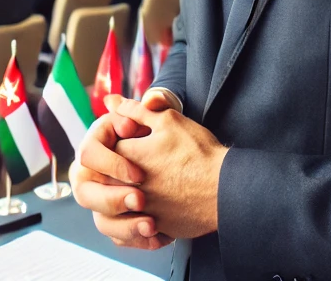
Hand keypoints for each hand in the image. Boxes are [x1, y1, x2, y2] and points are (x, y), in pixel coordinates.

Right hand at [69, 93, 174, 250]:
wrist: (180, 161)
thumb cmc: (161, 132)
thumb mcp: (159, 116)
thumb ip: (148, 105)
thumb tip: (130, 103)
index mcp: (96, 146)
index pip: (88, 154)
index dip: (112, 165)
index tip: (139, 174)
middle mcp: (91, 175)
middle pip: (85, 194)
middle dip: (113, 199)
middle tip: (141, 200)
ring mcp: (103, 201)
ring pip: (101, 222)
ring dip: (126, 227)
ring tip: (152, 226)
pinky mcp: (118, 222)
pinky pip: (120, 239)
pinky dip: (139, 241)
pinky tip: (161, 236)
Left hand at [112, 97, 227, 239]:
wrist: (225, 188)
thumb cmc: (198, 151)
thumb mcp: (167, 120)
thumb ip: (135, 110)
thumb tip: (110, 100)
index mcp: (128, 156)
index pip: (105, 148)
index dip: (118, 141)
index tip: (134, 140)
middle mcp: (129, 186)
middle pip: (107, 178)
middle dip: (117, 169)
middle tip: (141, 164)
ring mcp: (141, 210)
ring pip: (118, 206)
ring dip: (125, 195)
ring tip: (145, 185)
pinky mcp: (155, 229)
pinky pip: (133, 230)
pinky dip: (138, 220)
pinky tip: (152, 209)